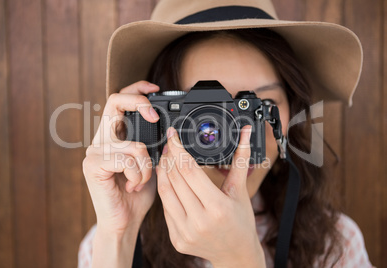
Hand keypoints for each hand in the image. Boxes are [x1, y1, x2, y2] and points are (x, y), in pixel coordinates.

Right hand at [83, 81, 158, 235]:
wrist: (124, 222)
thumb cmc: (137, 194)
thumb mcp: (151, 163)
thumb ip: (154, 145)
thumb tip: (170, 130)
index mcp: (114, 136)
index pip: (119, 100)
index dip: (136, 89)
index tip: (155, 88)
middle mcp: (101, 139)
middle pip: (115, 102)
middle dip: (139, 102)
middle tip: (155, 116)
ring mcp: (94, 151)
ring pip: (133, 142)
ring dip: (147, 164)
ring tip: (142, 179)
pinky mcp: (92, 165)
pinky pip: (126, 159)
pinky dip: (138, 174)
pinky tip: (132, 185)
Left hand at [156, 126, 264, 267]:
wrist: (236, 254)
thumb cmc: (241, 221)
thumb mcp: (240, 190)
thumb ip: (240, 159)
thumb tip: (245, 132)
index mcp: (217, 207)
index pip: (189, 171)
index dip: (178, 150)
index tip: (173, 136)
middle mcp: (199, 221)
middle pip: (175, 180)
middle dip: (170, 158)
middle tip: (170, 144)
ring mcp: (185, 232)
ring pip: (165, 193)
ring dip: (163, 172)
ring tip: (166, 159)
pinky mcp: (176, 239)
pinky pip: (165, 209)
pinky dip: (165, 191)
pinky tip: (168, 180)